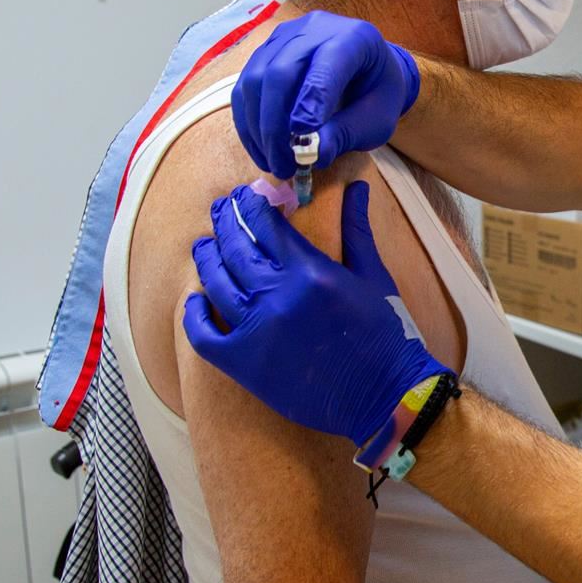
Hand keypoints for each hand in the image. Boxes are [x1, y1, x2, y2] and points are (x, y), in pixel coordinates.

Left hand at [183, 182, 451, 448]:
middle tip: (221, 208)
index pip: (266, 224)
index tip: (248, 195)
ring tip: (205, 245)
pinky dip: (194, 314)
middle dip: (225, 220)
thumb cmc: (387, 334)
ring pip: (215, 283)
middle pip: (235, 247)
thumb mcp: (374, 276)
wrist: (386, 395)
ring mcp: (257, 331)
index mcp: (311, 272)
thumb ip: (357, 229)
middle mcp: (279, 297)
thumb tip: (357, 187)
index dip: (252, 204)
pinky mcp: (245, 364)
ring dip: (206, 257)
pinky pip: (203, 334)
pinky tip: (196, 299)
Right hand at [233, 11, 420, 177]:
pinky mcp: (264, 53)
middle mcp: (314, 29)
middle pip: (280, 71)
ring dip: (258, 128)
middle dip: (276, 125)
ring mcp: (284, 38)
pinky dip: (249, 123)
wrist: (368, 72)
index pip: (326, 65)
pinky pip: (245, 89)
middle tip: (283, 164)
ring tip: (274, 163)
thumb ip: (347, 132)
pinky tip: (262, 151)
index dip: (311, 100)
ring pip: (255, 80)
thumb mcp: (376, 119)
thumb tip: (314, 154)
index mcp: (354, 38)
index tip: (302, 137)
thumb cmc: (377, 94)